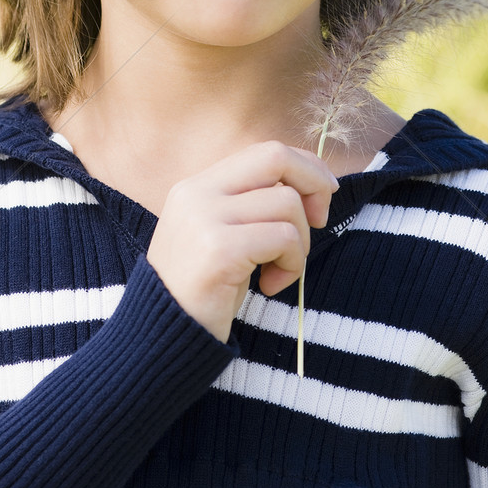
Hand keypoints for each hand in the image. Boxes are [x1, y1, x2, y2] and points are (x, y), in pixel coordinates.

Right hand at [146, 142, 338, 342]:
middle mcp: (197, 193)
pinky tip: (271, 285)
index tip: (322, 195)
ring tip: (279, 270)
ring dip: (299, 242)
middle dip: (314, 184)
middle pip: (276, 157)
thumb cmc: (203, 290)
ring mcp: (205, 218)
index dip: (304, 167)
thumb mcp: (222, 235)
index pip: (264, 151)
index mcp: (197, 186)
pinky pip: (283, 238)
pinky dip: (292, 264)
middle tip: (319, 221)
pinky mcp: (219, 249)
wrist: (164, 336)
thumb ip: (251, 206)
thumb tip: (312, 185)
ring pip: (287, 203)